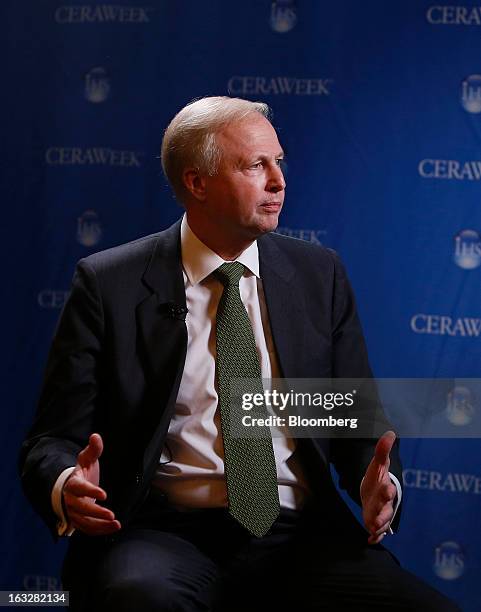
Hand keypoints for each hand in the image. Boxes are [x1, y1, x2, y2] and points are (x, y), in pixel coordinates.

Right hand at [63, 433, 120, 534]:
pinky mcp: (78, 521)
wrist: (71, 487)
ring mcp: (73, 512)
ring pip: (84, 522)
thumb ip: (93, 449)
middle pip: (81, 508)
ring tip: (116, 523)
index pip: (79, 488)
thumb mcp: (87, 459)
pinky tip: (114, 527)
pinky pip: (87, 529)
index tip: (104, 494)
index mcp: (72, 483)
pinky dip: (100, 530)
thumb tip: (96, 436)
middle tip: (111, 514)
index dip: (90, 491)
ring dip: (99, 525)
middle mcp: (70, 500)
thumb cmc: (82, 472)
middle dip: (96, 512)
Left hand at [360, 430, 396, 544]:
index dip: (388, 490)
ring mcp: (380, 514)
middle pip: (386, 510)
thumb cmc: (377, 478)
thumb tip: (390, 432)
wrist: (374, 491)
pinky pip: (378, 532)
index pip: (389, 489)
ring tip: (372, 529)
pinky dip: (375, 537)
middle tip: (377, 519)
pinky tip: (370, 540)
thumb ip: (382, 449)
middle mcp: (385, 504)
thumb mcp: (377, 464)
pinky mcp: (375, 522)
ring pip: (382, 523)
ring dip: (378, 527)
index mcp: (386, 488)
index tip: (388, 488)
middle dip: (382, 514)